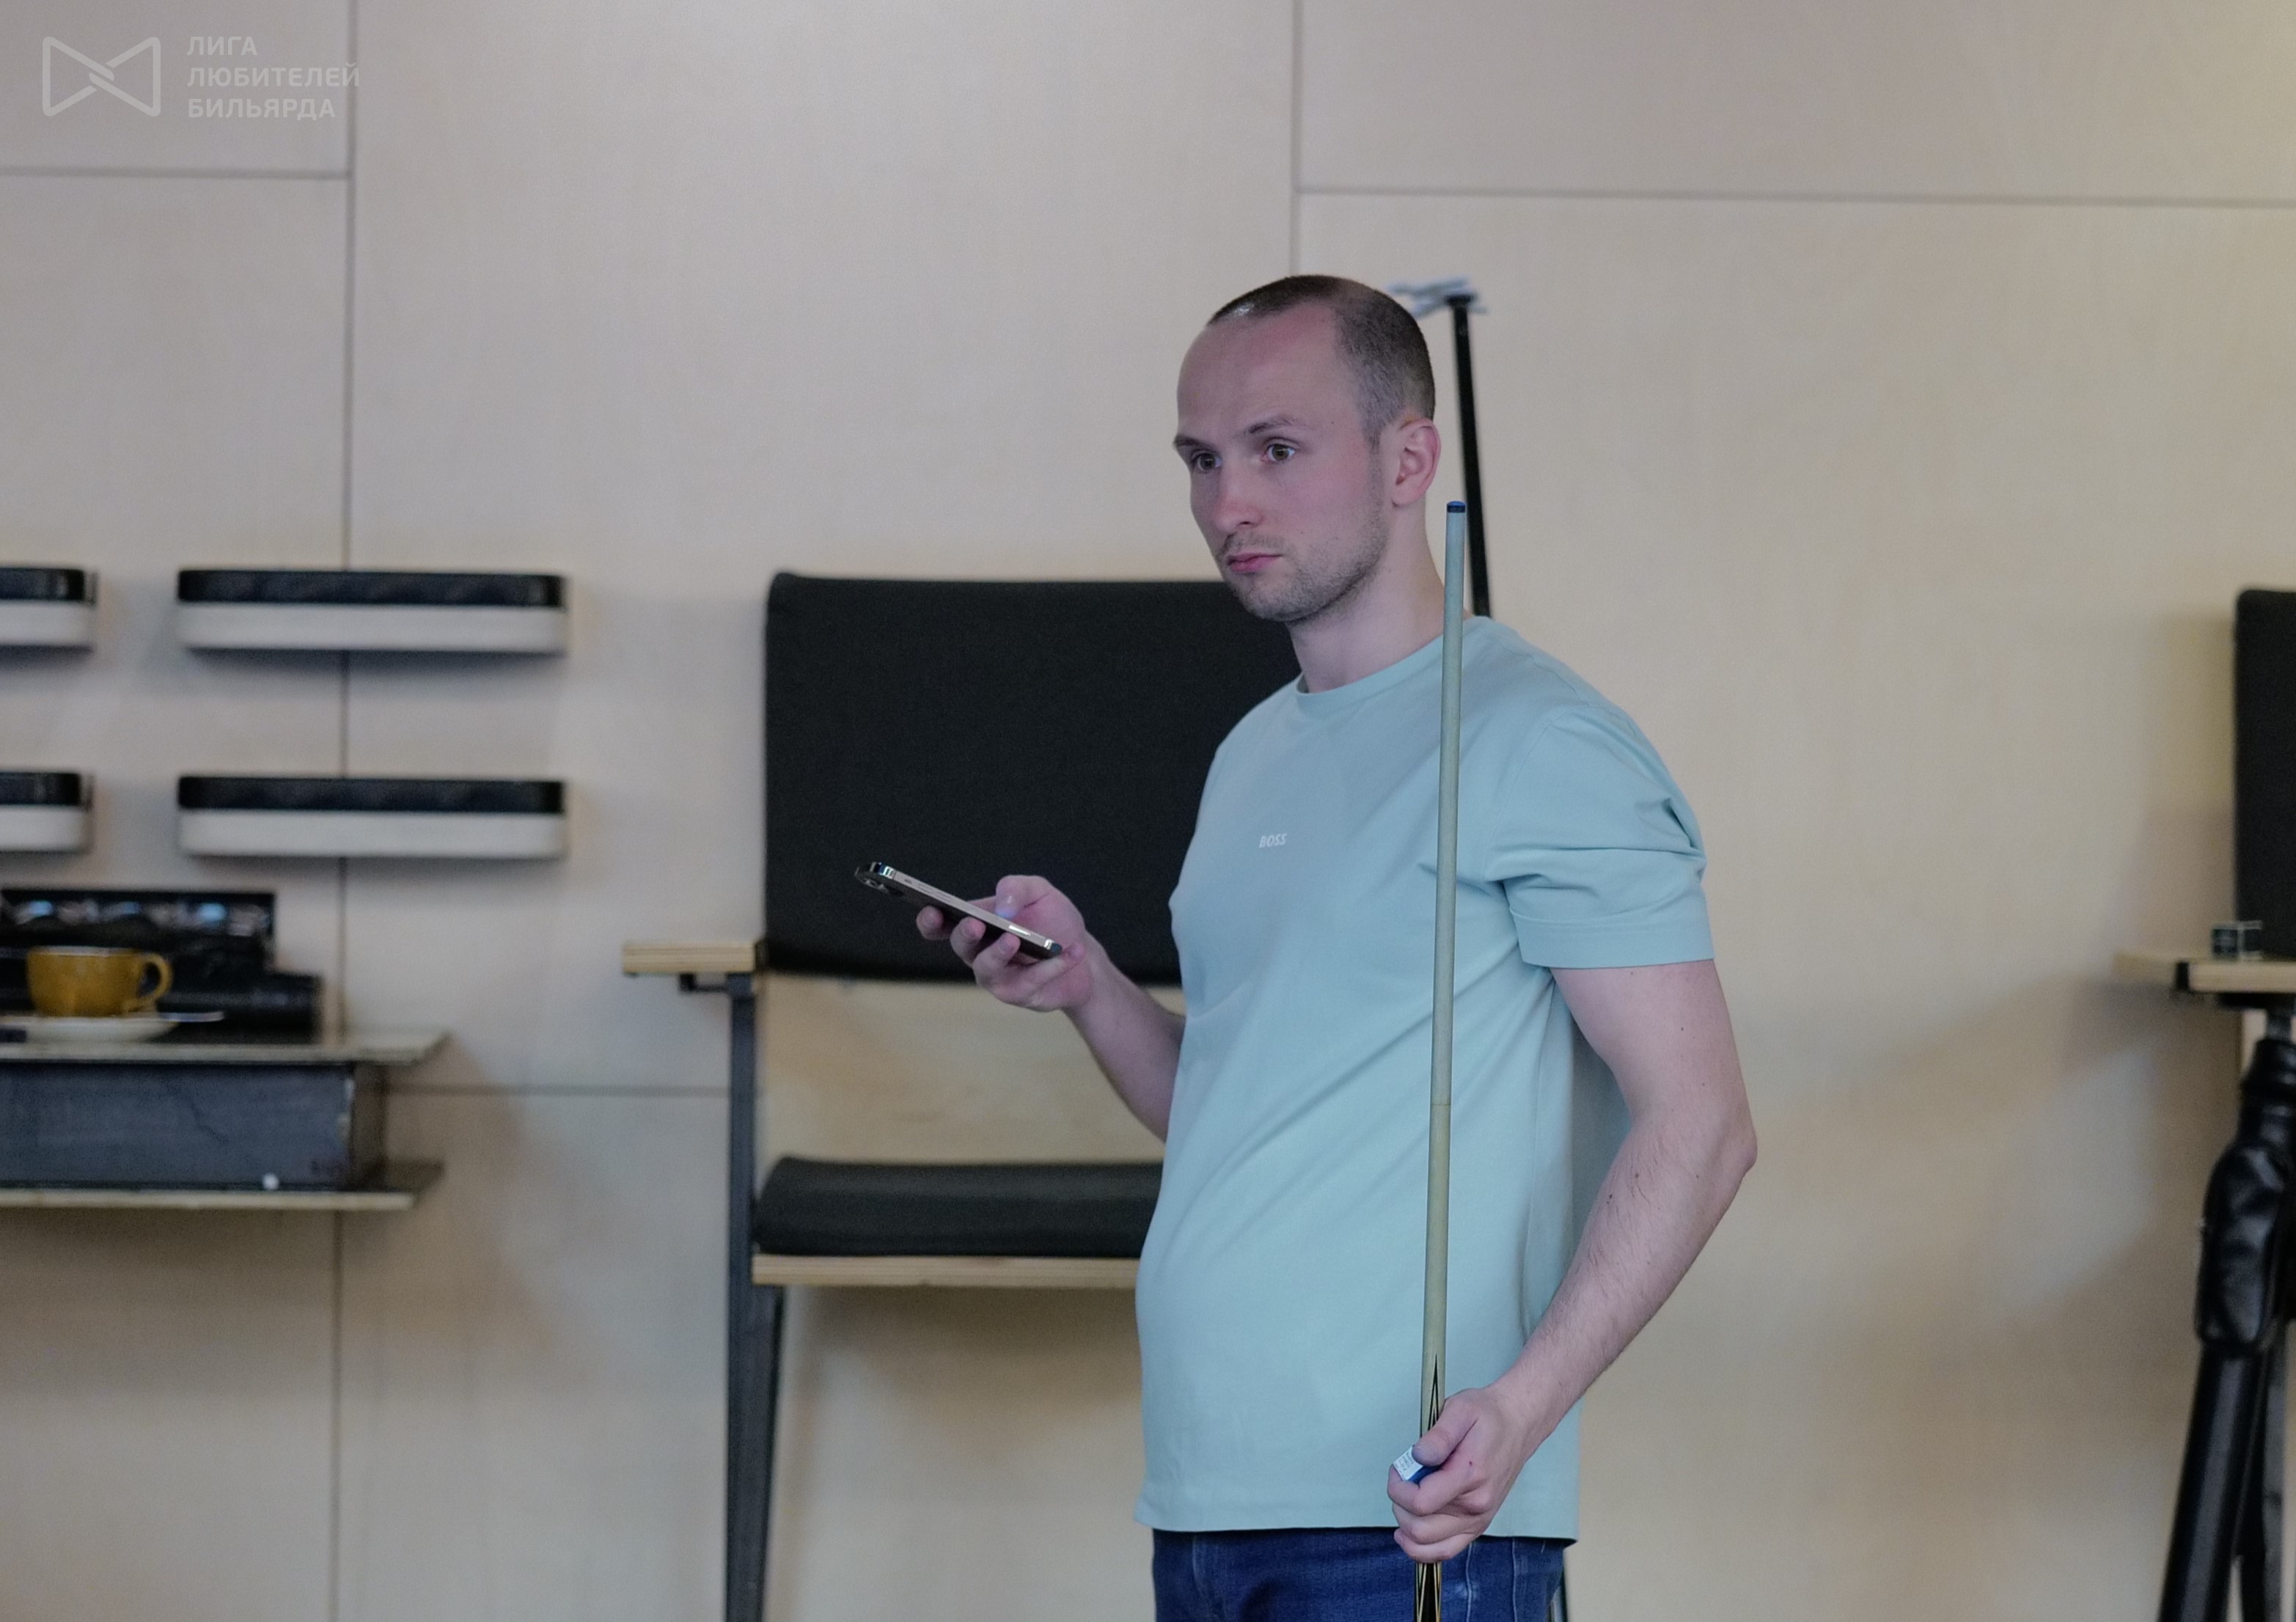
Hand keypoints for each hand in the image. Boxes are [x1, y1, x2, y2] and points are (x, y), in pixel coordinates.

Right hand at [917, 873, 1096, 1013]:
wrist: (1082, 954)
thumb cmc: (1052, 920)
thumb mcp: (1039, 892)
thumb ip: (1018, 888)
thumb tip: (1003, 907)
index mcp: (976, 924)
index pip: (940, 925)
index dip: (930, 920)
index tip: (931, 910)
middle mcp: (979, 953)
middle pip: (962, 946)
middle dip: (965, 934)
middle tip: (976, 924)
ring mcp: (997, 977)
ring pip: (988, 969)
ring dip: (999, 953)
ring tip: (1014, 939)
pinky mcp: (1020, 994)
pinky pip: (1031, 981)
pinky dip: (1053, 965)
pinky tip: (1072, 950)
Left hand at [1387, 1382, 1550, 1562]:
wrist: (1517, 1426)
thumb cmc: (1487, 1417)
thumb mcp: (1459, 1410)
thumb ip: (1438, 1436)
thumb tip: (1418, 1456)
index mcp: (1470, 1477)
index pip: (1420, 1503)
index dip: (1398, 1488)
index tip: (1397, 1469)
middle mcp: (1476, 1507)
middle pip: (1420, 1530)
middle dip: (1399, 1506)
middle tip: (1401, 1481)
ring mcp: (1478, 1520)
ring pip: (1429, 1547)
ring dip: (1406, 1528)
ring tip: (1405, 1502)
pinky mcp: (1477, 1525)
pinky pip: (1444, 1550)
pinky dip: (1421, 1547)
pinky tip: (1408, 1531)